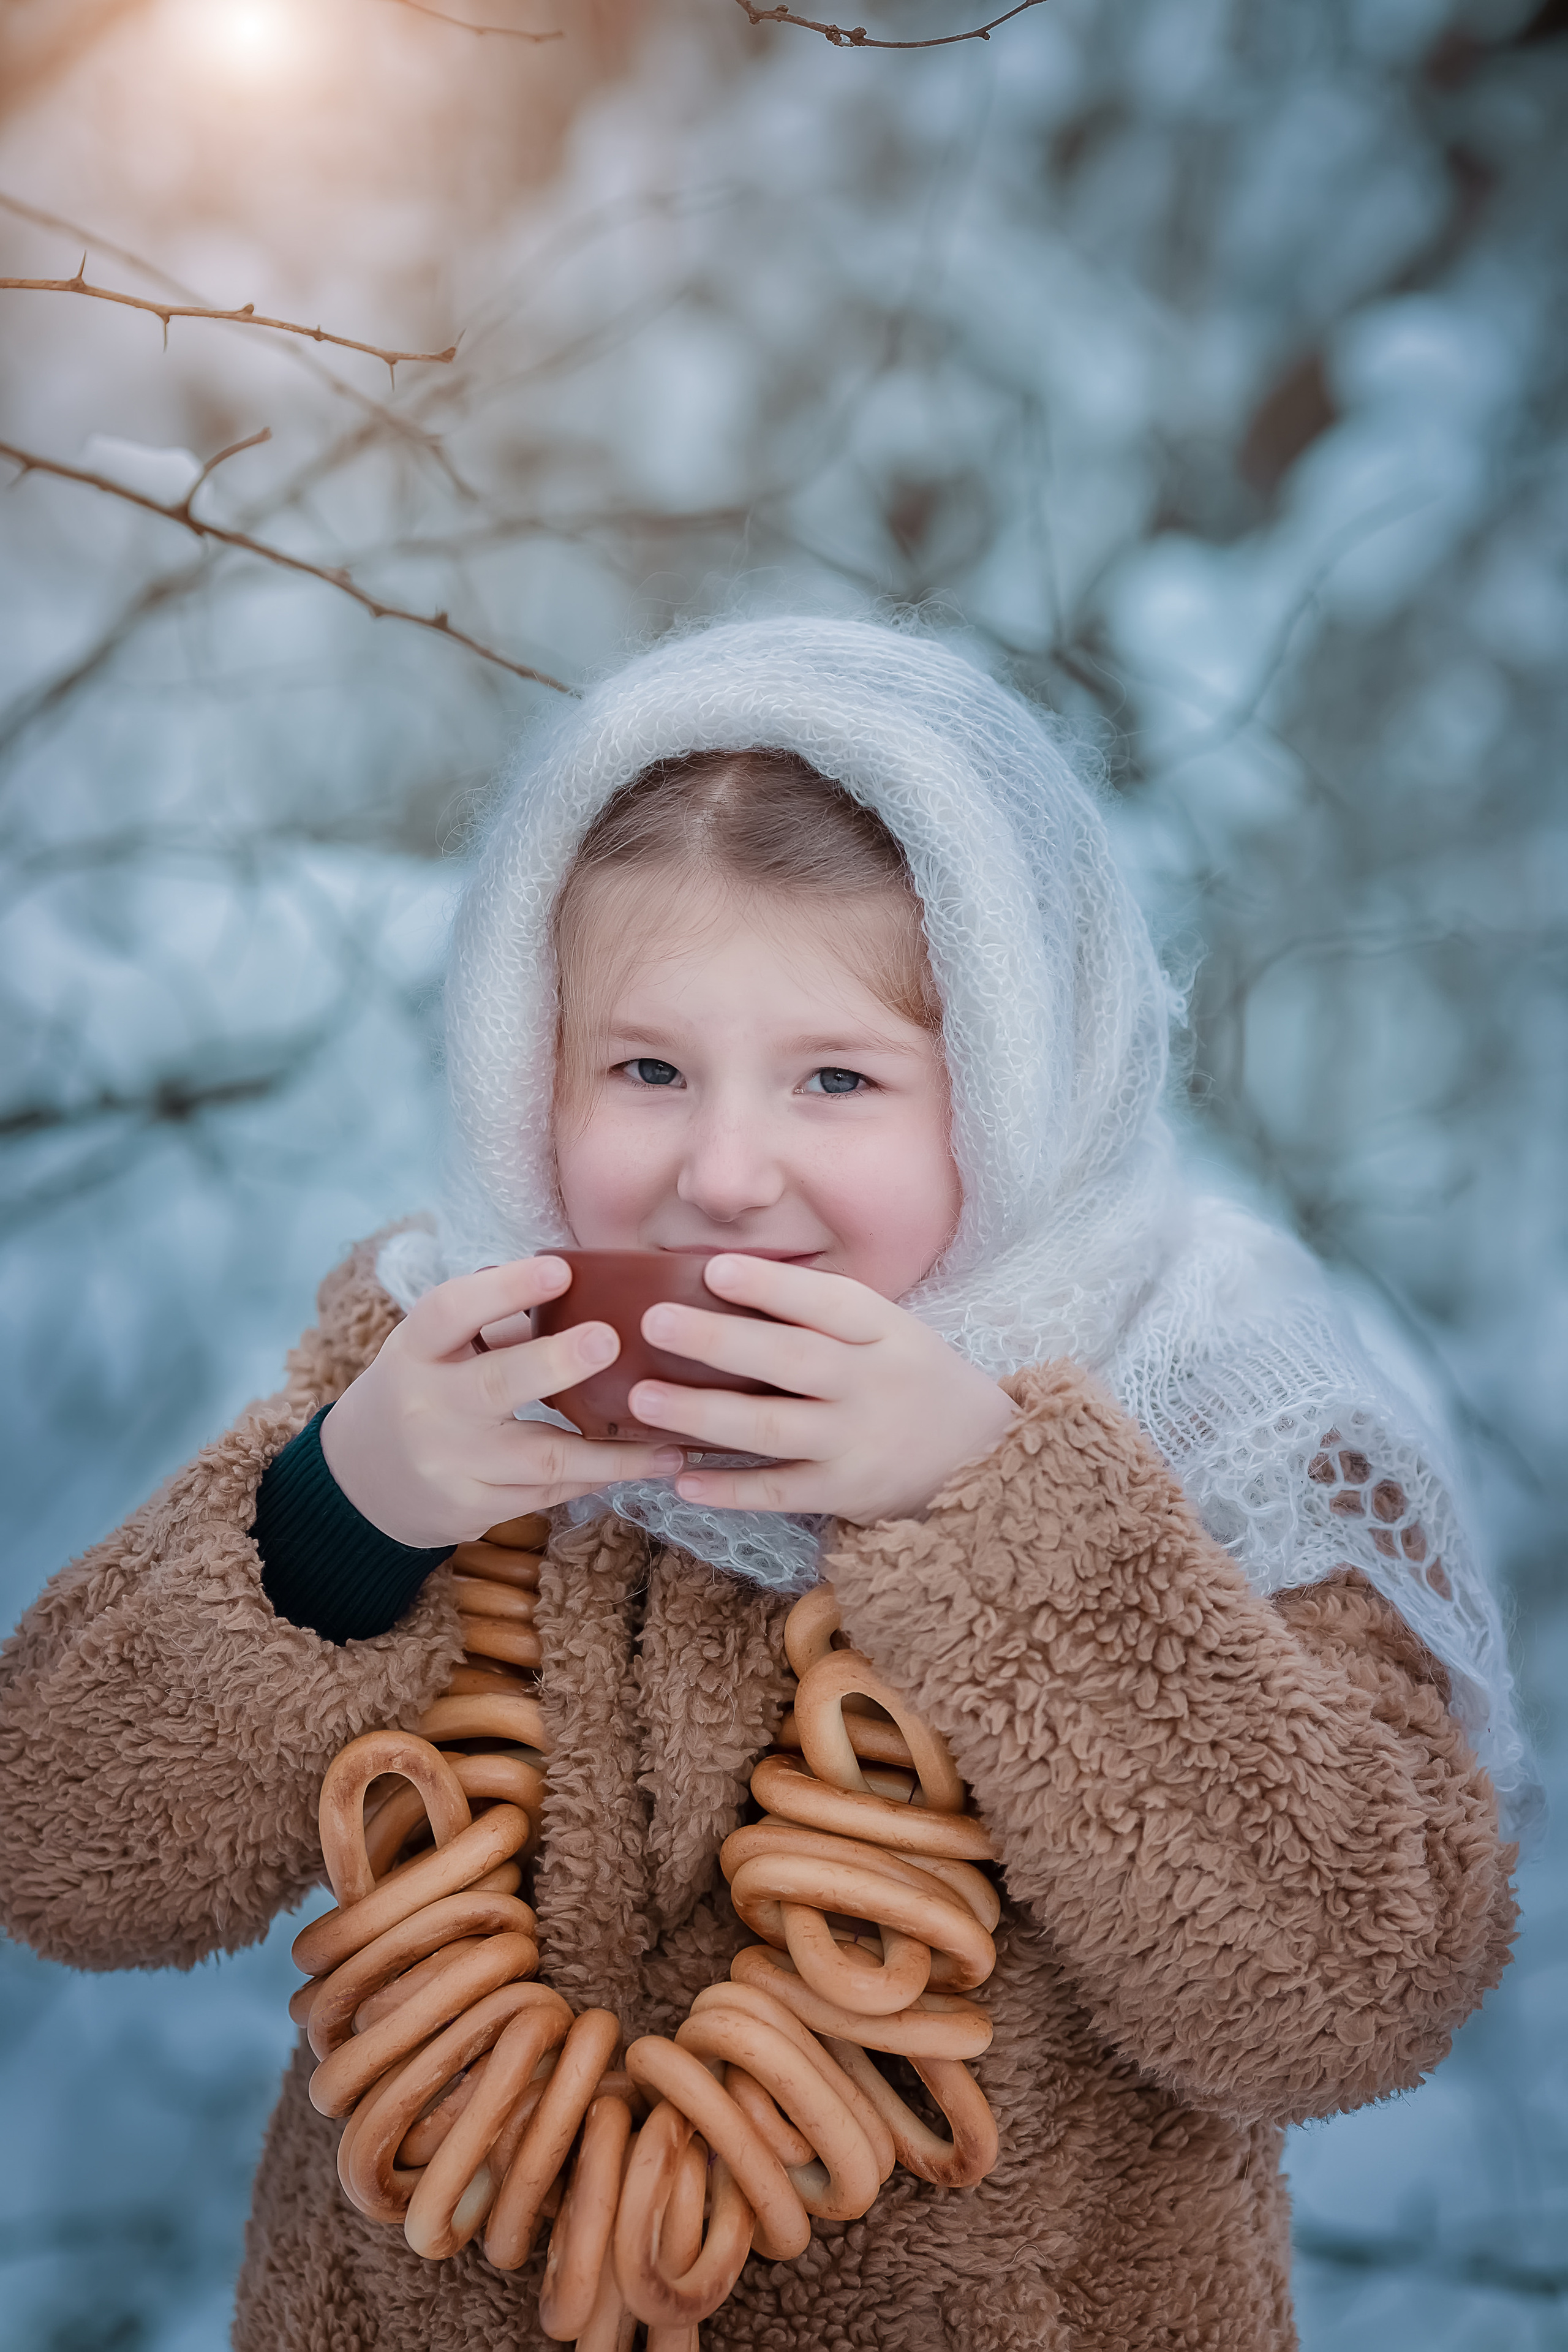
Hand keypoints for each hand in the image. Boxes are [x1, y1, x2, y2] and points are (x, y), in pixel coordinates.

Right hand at [319, 1258, 682, 1547]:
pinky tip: (643, 1465)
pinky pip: (546, 1491)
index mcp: (416, 1349)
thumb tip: (581, 1282)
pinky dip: (596, 1476)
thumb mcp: (436, 1348)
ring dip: (613, 1451)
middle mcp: (429, 1406)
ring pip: (541, 1455)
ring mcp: (450, 1463)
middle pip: (497, 1384)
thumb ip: (493, 1322)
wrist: (363, 1479)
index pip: (452, 1310)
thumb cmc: (422, 1389)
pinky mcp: (471, 1508)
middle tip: (610, 1338)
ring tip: (674, 1437)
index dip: (504, 1288)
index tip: (559, 1269)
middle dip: (556, 1362)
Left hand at [626, 1254, 1017, 1524]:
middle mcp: (871, 1383)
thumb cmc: (910, 1377)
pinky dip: (729, 1489)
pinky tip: (680, 1479)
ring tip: (644, 1398)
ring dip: (704, 1414)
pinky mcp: (844, 1493)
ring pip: (772, 1427)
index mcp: (883, 1331)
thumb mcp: (889, 1330)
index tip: (714, 1268)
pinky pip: (778, 1492)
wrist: (979, 1453)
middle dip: (720, 1339)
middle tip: (655, 1320)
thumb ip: (824, 1312)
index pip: (826, 1301)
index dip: (770, 1284)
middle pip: (790, 1359)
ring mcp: (855, 1442)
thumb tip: (725, 1279)